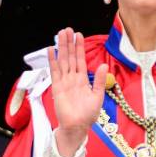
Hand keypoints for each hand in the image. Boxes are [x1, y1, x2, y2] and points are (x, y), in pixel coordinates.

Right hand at [49, 28, 107, 156]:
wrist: (78, 126)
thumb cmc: (88, 114)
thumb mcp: (98, 95)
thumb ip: (100, 80)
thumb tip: (104, 64)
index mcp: (83, 80)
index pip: (80, 60)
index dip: (79, 47)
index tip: (78, 35)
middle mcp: (72, 78)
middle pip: (70, 57)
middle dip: (69, 43)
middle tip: (67, 29)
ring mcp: (64, 82)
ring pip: (62, 61)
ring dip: (61, 48)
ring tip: (60, 34)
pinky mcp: (57, 87)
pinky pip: (54, 71)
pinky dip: (52, 60)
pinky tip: (51, 50)